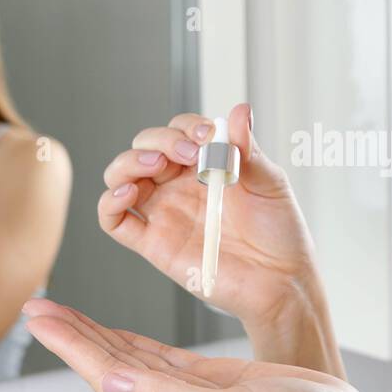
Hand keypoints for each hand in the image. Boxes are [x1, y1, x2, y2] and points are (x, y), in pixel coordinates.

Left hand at [21, 297, 378, 391]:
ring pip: (127, 361)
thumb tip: (109, 383)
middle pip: (107, 368)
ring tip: (60, 313)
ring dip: (92, 336)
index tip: (38, 317)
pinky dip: (127, 341)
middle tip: (36, 307)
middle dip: (71, 337)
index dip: (70, 346)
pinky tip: (110, 332)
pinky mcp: (206, 385)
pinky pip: (154, 359)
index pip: (106, 378)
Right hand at [99, 103, 319, 326]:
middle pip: (145, 146)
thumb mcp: (270, 183)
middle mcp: (179, 185)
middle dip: (160, 139)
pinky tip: (128, 192)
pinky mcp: (152, 243)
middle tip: (189, 152)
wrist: (281, 281)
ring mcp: (164, 212)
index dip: (186, 126)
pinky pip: (114, 220)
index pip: (179, 131)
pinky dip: (110, 202)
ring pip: (122, 176)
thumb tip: (239, 110)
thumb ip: (247, 149)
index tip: (206, 135)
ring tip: (156, 163)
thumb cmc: (280, 233)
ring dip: (130, 161)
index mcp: (206, 166)